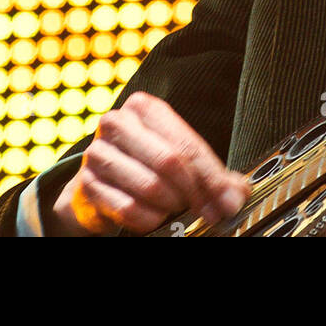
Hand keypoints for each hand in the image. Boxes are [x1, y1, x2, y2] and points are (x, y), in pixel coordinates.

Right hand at [49, 92, 250, 235]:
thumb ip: (212, 173)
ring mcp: (98, 154)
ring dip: (171, 205)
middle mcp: (117, 124)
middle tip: (210, 211)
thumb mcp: (178, 157)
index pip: (187, 144)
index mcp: (144, 107)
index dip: (213, 177)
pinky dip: (148, 218)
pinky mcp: (86, 184)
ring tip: (176, 207)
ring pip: (150, 186)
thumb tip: (239, 193)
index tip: (229, 201)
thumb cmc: (144, 163)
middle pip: (170, 162)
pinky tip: (154, 215)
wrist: (95, 183)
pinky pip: (128, 208)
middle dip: (196, 192)